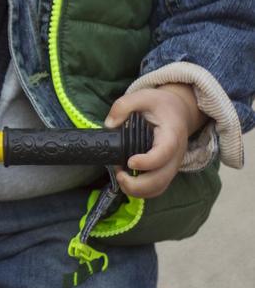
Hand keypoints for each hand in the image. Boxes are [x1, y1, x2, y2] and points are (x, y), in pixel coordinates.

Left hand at [105, 84, 206, 198]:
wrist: (178, 111)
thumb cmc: (159, 104)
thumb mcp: (142, 96)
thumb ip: (123, 106)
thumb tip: (109, 125)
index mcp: (171, 135)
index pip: (163, 154)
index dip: (147, 162)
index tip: (129, 162)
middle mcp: (175, 154)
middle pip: (161, 179)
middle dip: (138, 184)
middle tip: (119, 175)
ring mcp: (172, 165)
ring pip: (159, 188)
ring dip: (138, 190)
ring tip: (120, 178)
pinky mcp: (166, 171)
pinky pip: (157, 188)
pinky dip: (141, 191)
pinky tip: (126, 180)